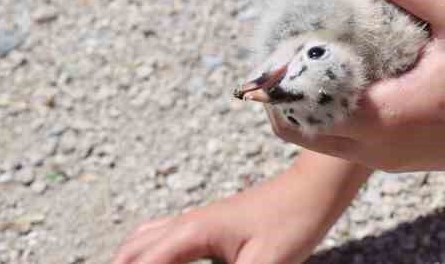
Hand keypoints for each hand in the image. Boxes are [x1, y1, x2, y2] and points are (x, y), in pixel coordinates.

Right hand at [109, 165, 338, 263]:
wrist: (314, 189)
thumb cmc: (292, 222)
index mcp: (192, 233)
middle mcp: (187, 223)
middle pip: (133, 250)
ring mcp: (196, 220)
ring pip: (144, 240)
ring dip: (130, 260)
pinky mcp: (208, 224)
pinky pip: (163, 236)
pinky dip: (148, 254)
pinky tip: (156, 263)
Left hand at [268, 0, 444, 171]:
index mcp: (387, 115)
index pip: (304, 104)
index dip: (286, 70)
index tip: (288, 33)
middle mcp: (380, 148)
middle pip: (298, 131)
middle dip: (286, 89)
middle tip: (296, 44)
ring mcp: (390, 160)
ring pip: (320, 141)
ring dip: (309, 104)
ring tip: (320, 55)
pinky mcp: (402, 161)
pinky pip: (347, 143)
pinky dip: (335, 114)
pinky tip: (355, 73)